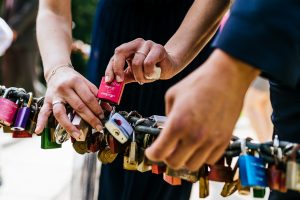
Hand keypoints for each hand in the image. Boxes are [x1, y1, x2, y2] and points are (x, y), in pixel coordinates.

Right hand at [35, 67, 108, 138]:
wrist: (57, 71)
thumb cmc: (74, 79)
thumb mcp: (86, 83)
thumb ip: (96, 95)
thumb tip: (108, 108)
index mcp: (76, 82)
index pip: (88, 98)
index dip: (97, 109)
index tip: (103, 117)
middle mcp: (64, 89)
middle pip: (78, 107)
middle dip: (90, 119)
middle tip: (98, 128)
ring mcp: (54, 96)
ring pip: (61, 112)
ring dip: (70, 125)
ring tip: (78, 135)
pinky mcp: (46, 101)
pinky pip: (43, 112)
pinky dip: (41, 122)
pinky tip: (39, 131)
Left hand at [105, 38, 179, 83]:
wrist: (169, 67)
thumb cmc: (150, 70)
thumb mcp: (133, 74)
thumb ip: (123, 77)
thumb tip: (110, 83)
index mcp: (129, 48)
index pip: (115, 55)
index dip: (110, 68)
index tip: (109, 81)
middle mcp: (137, 43)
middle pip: (120, 52)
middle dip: (119, 69)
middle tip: (121, 81)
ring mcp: (148, 44)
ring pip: (136, 63)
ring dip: (141, 76)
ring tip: (147, 77)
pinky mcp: (158, 48)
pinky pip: (148, 63)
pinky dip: (149, 73)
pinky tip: (154, 74)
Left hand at [145, 49, 259, 170]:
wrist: (227, 76)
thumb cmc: (198, 82)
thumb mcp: (172, 95)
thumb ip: (167, 117)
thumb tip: (167, 131)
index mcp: (177, 124)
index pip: (159, 153)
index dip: (152, 154)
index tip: (152, 152)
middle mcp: (194, 136)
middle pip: (174, 163)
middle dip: (167, 157)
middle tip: (167, 148)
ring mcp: (211, 141)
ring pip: (192, 166)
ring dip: (184, 158)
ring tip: (184, 147)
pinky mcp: (224, 141)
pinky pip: (210, 160)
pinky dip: (202, 156)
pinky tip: (199, 144)